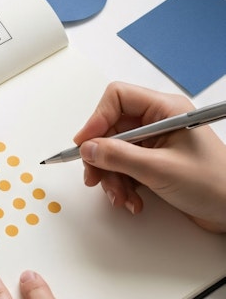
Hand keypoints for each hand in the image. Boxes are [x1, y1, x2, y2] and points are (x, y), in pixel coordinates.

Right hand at [75, 82, 225, 231]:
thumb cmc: (213, 184)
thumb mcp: (160, 170)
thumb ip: (119, 157)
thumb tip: (88, 148)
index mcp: (165, 109)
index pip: (118, 98)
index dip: (97, 119)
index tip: (85, 144)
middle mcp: (159, 121)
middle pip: (111, 128)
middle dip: (102, 157)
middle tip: (95, 178)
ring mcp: (156, 143)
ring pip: (115, 151)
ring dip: (112, 177)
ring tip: (121, 197)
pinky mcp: (155, 162)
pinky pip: (125, 168)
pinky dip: (124, 185)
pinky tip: (133, 201)